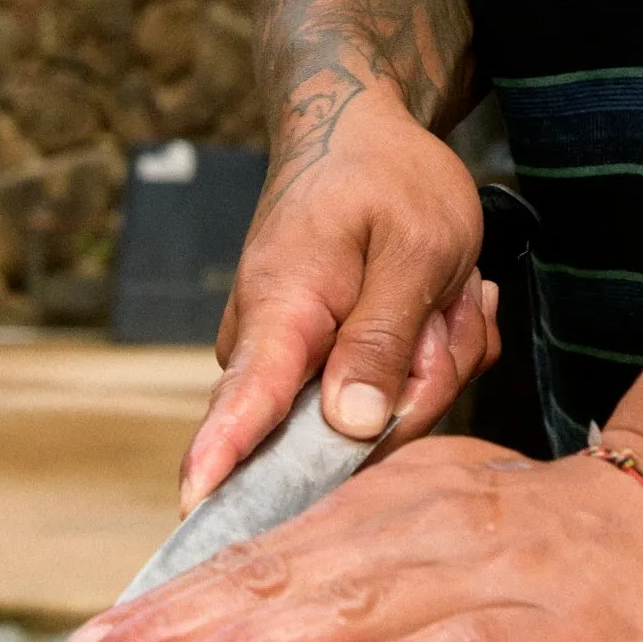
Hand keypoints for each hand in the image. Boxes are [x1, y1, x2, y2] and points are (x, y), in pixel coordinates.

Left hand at [63, 438, 642, 641]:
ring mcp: (487, 569)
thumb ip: (354, 563)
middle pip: (290, 580)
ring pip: (361, 608)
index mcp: (391, 505)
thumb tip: (248, 608)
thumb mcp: (438, 529)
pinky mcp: (551, 619)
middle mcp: (424, 527)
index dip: (174, 604)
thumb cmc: (552, 540)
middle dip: (186, 630)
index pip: (264, 557)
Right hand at [179, 95, 495, 512]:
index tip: (193, 508)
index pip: (246, 399)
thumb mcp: (416, 244)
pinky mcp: (322, 373)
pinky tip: (439, 303)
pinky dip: (435, 352)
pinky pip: (397, 400)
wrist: (357, 133)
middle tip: (449, 298)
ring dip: (439, 353)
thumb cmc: (387, 177)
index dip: (224, 459)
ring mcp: (297, 366)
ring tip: (441, 287)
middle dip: (427, 375)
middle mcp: (272, 350)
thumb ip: (384, 337)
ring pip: (389, 417)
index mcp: (283, 310)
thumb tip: (350, 428)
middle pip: (355, 433)